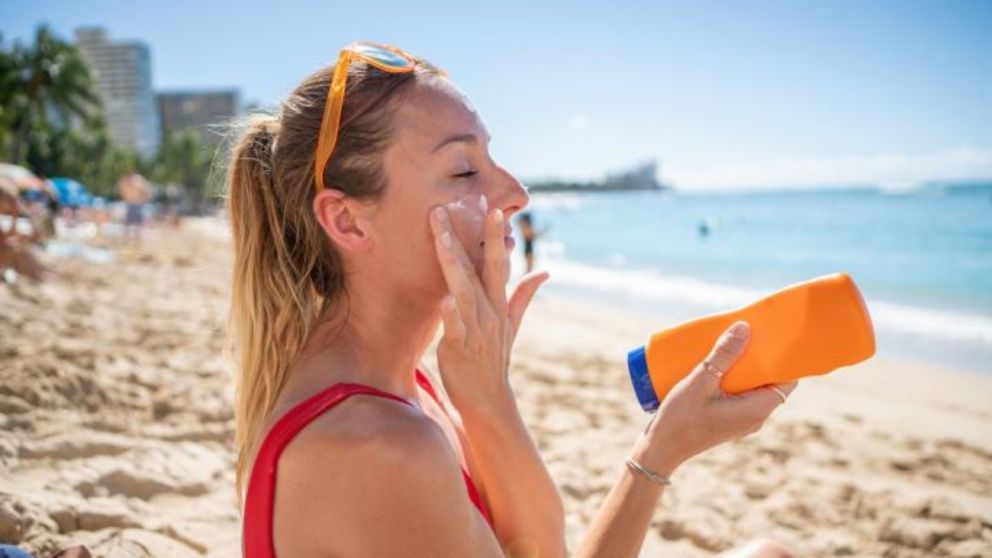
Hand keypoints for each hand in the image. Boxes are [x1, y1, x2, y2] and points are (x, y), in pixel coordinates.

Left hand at [429, 205, 548, 416]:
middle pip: (479, 268)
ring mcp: (476, 328)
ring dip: (453, 261)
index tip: (491, 206)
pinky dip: (452, 315)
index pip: (498, 263)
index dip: (494, 235)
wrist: (488, 399)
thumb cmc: (493, 359)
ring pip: (463, 289)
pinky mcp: (460, 347)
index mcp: (499, 304)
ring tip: (441, 236)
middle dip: (468, 237)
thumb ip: (524, 296)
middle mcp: (490, 311)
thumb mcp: (512, 325)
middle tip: (453, 207)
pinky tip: (445, 301)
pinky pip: (456, 328)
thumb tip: (544, 272)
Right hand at [640, 321, 796, 473]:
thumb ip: (723, 355)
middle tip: (749, 332)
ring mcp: (742, 420)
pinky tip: (718, 365)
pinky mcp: (729, 420)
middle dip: (762, 358)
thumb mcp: (700, 382)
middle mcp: (756, 417)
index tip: (774, 336)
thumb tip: (745, 327)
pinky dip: (735, 379)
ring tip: (731, 344)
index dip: (784, 358)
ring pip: (754, 388)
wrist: (660, 450)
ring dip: (745, 367)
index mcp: (757, 409)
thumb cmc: (680, 419)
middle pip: (770, 381)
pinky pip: (741, 395)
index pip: (787, 380)